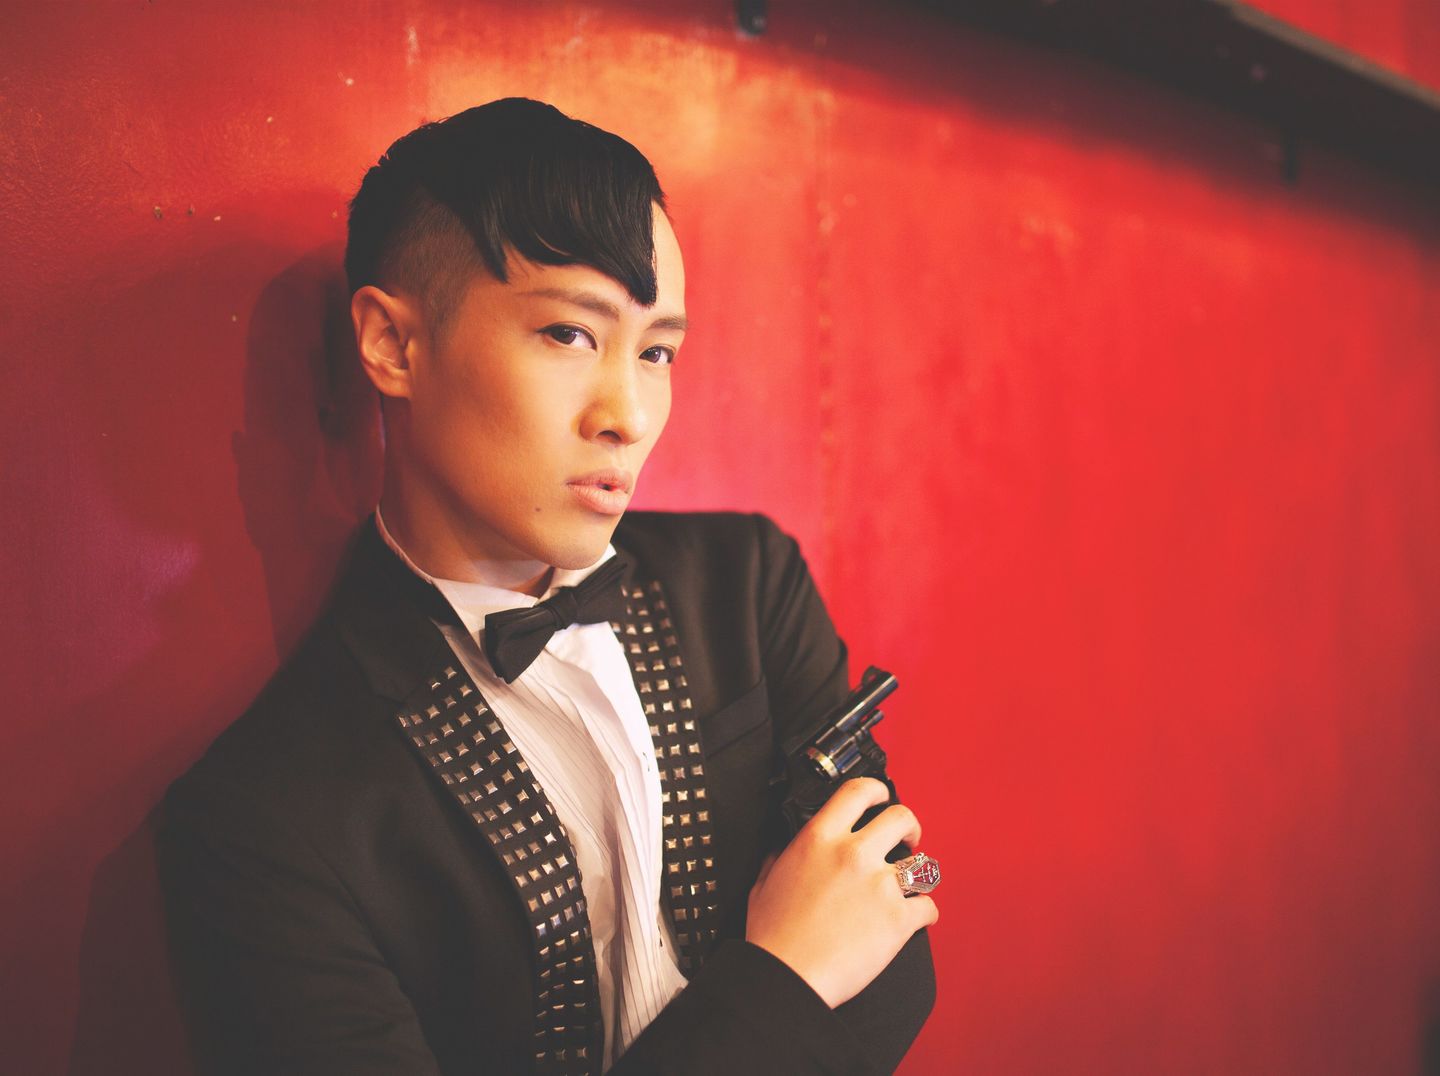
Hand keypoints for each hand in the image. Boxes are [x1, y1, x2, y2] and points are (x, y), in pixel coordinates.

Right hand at [744, 777, 938, 1007]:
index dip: (876, 790)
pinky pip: (928, 907)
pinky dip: (924, 914)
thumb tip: (784, 849)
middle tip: (908, 838)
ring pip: (921, 864)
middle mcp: (853, 854)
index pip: (857, 791)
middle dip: (909, 827)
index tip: (881, 796)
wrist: (786, 977)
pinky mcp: (898, 919)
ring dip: (918, 874)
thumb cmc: (773, 937)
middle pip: (901, 817)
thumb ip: (780, 857)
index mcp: (819, 839)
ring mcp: (879, 885)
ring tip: (910, 884)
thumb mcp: (763, 882)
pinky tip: (914, 918)